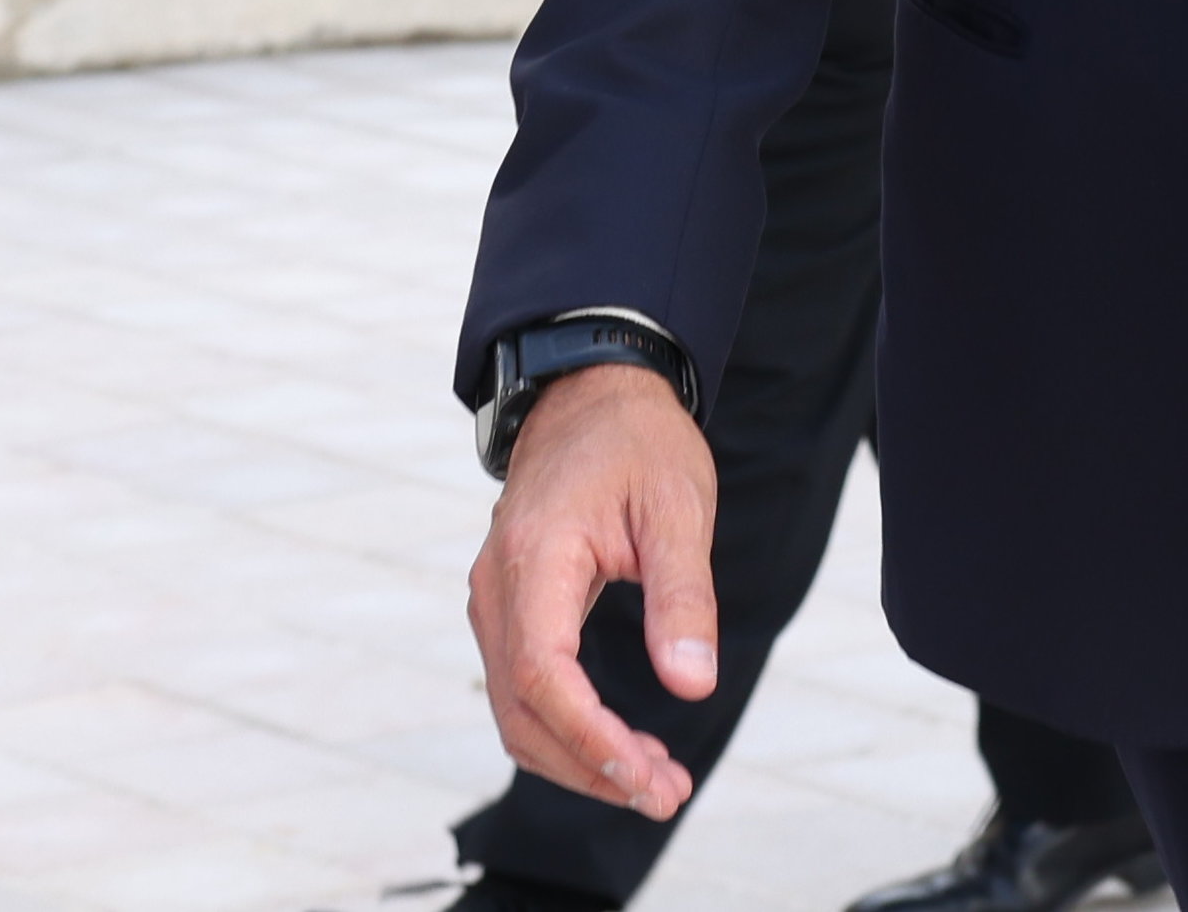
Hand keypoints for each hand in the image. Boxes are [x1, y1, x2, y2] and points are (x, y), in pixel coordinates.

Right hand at [466, 363, 717, 817]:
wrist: (590, 393)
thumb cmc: (637, 442)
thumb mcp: (678, 510)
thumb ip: (683, 599)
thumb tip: (692, 686)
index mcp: (535, 557)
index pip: (544, 675)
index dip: (591, 738)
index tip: (647, 776)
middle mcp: (498, 585)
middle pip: (523, 710)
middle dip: (592, 767)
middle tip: (668, 795)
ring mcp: (495, 599)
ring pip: (517, 711)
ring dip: (579, 758)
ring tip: (657, 780)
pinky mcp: (508, 608)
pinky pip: (523, 688)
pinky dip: (567, 729)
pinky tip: (624, 743)